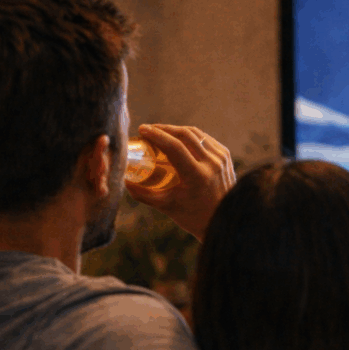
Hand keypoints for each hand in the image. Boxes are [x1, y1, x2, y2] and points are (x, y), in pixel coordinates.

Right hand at [125, 124, 235, 240]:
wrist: (223, 221)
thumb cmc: (192, 217)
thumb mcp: (165, 206)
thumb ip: (142, 194)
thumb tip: (123, 180)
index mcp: (197, 176)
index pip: (174, 146)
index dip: (156, 135)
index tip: (142, 130)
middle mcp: (212, 164)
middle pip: (185, 135)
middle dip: (164, 129)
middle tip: (148, 130)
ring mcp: (221, 158)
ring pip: (196, 134)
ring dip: (176, 130)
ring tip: (161, 132)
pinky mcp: (225, 156)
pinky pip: (205, 139)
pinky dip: (190, 135)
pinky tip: (178, 137)